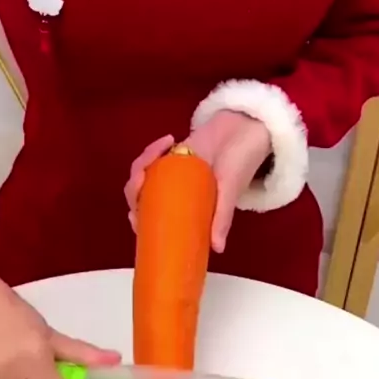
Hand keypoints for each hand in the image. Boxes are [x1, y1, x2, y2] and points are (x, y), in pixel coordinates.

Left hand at [125, 112, 270, 252]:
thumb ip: (222, 218)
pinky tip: (168, 140)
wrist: (244, 130)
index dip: (139, 221)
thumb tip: (217, 249)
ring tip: (159, 150)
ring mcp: (168, 174)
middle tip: (142, 175)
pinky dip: (153, 150)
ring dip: (142, 164)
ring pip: (142, 175)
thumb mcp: (229, 194)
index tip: (134, 216)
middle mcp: (172, 195)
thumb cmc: (239, 166)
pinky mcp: (169, 154)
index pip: (153, 222)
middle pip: (139, 198)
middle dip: (134, 188)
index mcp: (182, 211)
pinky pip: (152, 155)